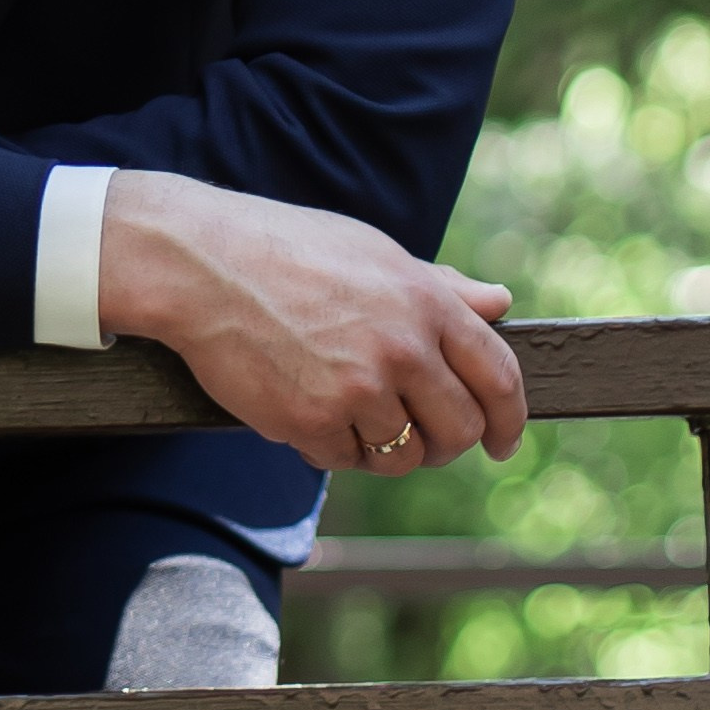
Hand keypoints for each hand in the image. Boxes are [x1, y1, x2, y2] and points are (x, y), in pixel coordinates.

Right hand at [97, 173, 524, 475]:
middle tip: (420, 438)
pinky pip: (343, 460)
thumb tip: (500, 302)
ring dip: (384, 448)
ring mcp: (358, 388)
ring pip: (402, 455)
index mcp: (424, 301)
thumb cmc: (283, 249)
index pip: (499, 376)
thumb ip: (439, 287)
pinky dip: (329, 446)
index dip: (510, 418)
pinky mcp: (312, 421)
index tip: (502, 441)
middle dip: (446, 444)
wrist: (198, 264)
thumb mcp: (371, 252)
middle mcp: (402, 348)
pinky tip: (305, 410)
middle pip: (459, 429)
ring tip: (350, 417)